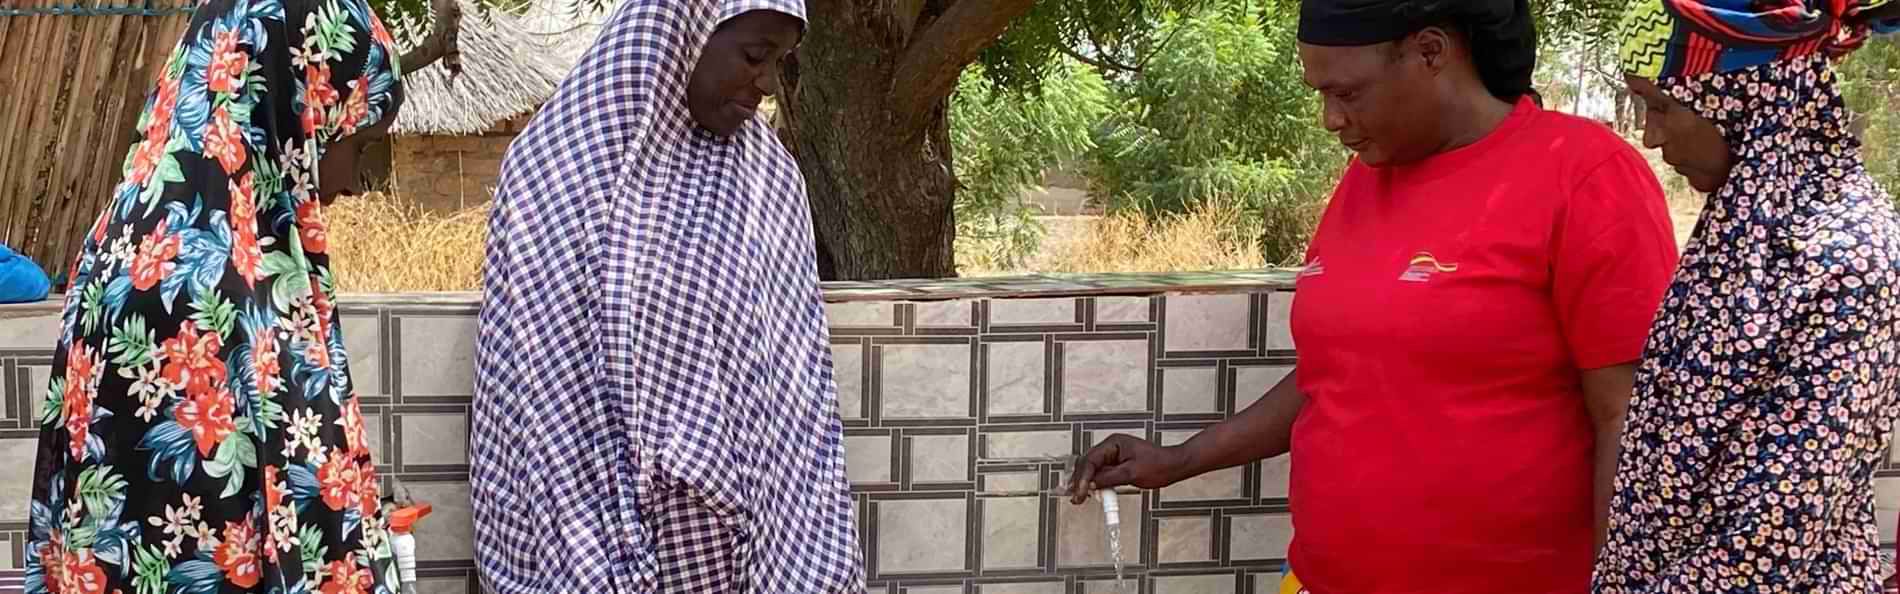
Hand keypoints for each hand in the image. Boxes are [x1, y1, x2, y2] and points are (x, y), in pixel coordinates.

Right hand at [1066, 434, 1190, 503]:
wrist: (1174, 466)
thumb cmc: (1159, 465)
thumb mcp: (1131, 473)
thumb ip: (1108, 478)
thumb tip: (1090, 484)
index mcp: (1113, 444)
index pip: (1090, 460)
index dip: (1083, 477)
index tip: (1080, 491)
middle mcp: (1111, 447)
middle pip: (1087, 463)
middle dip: (1079, 480)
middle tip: (1075, 496)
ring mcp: (1113, 455)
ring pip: (1092, 469)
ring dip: (1085, 482)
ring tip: (1078, 496)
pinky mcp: (1117, 464)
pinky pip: (1101, 473)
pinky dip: (1095, 483)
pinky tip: (1091, 492)